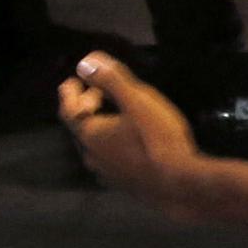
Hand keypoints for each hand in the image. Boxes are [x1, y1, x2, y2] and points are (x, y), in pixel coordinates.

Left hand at [59, 51, 198, 204]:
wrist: (179, 185)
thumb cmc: (157, 139)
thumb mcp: (138, 101)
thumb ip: (111, 80)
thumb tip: (86, 61)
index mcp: (91, 134)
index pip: (69, 111)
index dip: (70, 94)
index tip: (73, 80)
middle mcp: (92, 156)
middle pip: (81, 129)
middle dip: (88, 108)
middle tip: (102, 93)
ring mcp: (107, 174)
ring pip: (96, 147)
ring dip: (102, 129)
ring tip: (118, 118)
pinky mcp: (124, 185)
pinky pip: (111, 160)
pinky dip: (114, 146)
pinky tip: (131, 145)